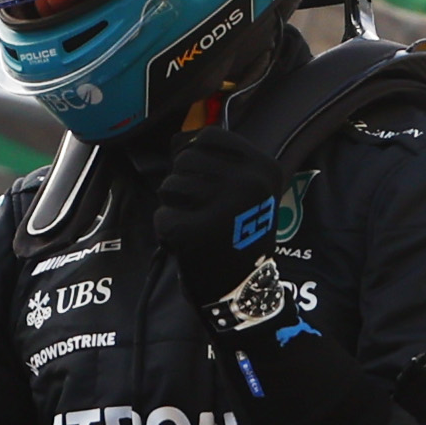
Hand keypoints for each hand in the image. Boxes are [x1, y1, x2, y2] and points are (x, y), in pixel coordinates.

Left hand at [150, 124, 297, 332]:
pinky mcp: (195, 233)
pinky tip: (188, 243)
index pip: (210, 137)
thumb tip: (177, 141)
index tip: (207, 181)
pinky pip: (162, 216)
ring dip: (173, 206)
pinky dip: (167, 231)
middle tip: (200, 209)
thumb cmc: (239, 233)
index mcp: (263, 169)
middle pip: (186, 159)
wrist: (244, 288)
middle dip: (183, 182)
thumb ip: (217, 160)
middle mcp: (248, 184)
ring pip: (169, 185)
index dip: (197, 155)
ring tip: (195, 225)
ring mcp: (222, 208)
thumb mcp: (247, 189)